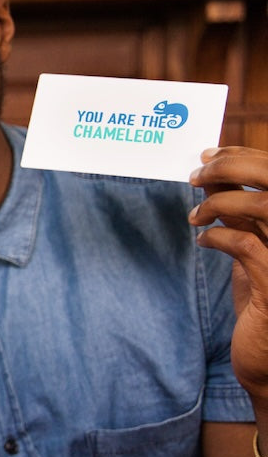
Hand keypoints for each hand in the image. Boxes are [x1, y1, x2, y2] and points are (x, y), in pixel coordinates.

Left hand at [190, 146, 267, 404]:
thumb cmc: (265, 303)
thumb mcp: (255, 249)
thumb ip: (241, 214)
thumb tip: (213, 174)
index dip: (246, 156)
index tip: (212, 154)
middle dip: (232, 167)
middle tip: (197, 172)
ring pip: (262, 207)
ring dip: (221, 203)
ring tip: (196, 215)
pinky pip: (247, 245)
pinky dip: (219, 237)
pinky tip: (203, 241)